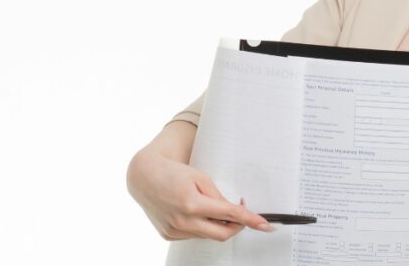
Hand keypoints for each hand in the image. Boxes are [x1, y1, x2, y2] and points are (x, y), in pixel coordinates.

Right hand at [127, 146, 274, 241]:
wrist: (144, 177)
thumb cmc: (172, 173)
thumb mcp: (201, 178)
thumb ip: (218, 198)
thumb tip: (234, 214)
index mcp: (192, 203)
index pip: (229, 215)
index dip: (250, 219)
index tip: (264, 224)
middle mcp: (183, 221)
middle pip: (222, 234)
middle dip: (237, 226)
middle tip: (241, 213)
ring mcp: (175, 231)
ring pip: (208, 234)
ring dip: (214, 223)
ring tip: (205, 204)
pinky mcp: (169, 235)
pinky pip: (194, 234)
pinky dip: (199, 225)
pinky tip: (191, 211)